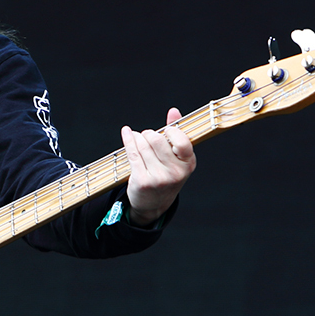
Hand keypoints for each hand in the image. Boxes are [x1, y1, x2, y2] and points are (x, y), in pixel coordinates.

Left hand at [121, 107, 195, 226]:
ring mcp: (158, 178)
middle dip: (149, 134)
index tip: (165, 131)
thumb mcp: (177, 158)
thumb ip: (176, 133)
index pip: (181, 141)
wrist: (153, 204)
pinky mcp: (142, 180)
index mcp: (188, 164)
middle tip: (147, 136)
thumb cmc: (166, 175)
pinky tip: (126, 133)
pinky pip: (132, 153)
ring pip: (143, 146)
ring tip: (137, 138)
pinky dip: (128, 140)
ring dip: (138, 137)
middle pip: (157, 140)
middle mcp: (175, 172)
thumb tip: (173, 111)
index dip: (171, 131)